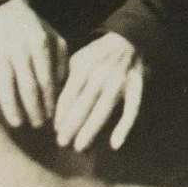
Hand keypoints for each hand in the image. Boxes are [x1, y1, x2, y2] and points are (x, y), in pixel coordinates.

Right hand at [0, 0, 68, 131]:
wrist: (9, 11)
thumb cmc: (37, 31)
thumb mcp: (56, 40)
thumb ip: (62, 62)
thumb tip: (62, 90)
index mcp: (39, 44)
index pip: (46, 79)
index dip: (49, 100)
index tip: (53, 116)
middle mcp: (18, 48)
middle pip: (26, 86)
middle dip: (33, 108)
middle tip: (38, 125)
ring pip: (4, 85)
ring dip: (11, 108)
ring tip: (18, 123)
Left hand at [53, 31, 146, 152]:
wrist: (129, 39)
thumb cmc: (97, 55)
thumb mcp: (77, 59)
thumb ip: (65, 78)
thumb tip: (50, 104)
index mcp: (84, 66)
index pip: (68, 95)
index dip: (60, 114)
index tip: (55, 129)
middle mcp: (102, 74)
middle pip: (84, 105)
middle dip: (71, 125)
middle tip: (62, 143)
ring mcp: (121, 81)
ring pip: (104, 110)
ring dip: (91, 130)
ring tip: (80, 146)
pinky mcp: (137, 87)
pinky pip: (132, 110)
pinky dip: (124, 127)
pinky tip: (115, 145)